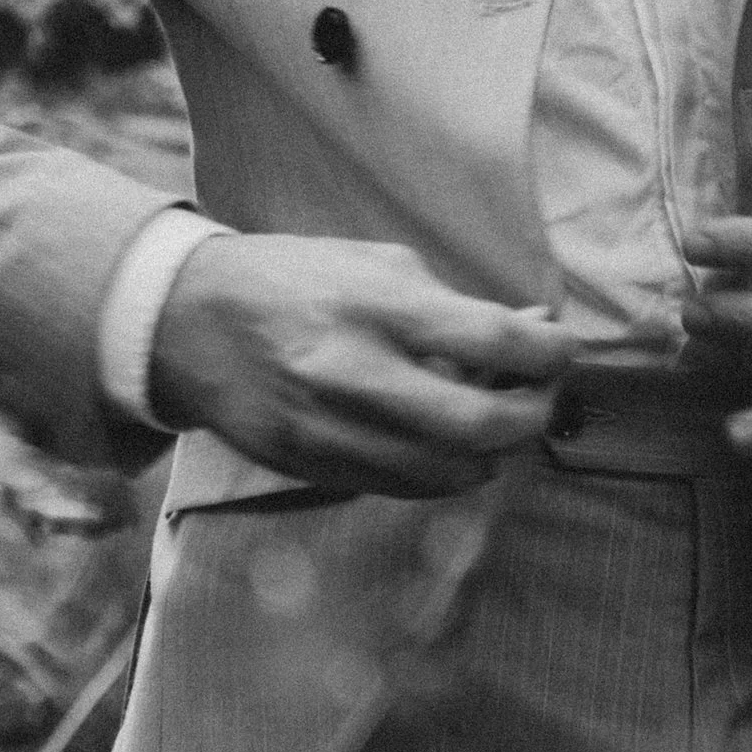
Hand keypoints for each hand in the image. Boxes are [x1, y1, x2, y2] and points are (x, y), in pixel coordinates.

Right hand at [150, 234, 574, 497]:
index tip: (563, 349)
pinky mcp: (315, 467)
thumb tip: (533, 330)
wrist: (188, 323)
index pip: (491, 339)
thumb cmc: (293, 281)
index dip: (548, 351)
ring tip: (494, 420)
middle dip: (531, 416)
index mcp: (373, 304)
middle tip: (541, 397)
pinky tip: (446, 442)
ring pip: (448, 472)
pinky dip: (442, 469)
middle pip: (480, 425)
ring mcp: (332, 429)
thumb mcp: (375, 265)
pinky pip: (405, 487)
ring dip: (491, 452)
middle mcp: (353, 372)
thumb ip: (452, 304)